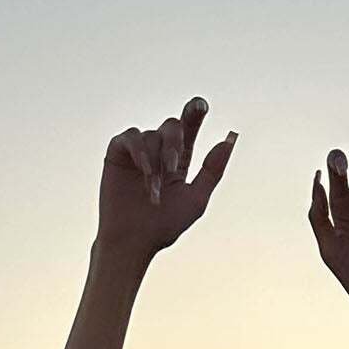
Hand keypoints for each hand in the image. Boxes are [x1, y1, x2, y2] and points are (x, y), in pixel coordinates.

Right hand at [96, 97, 236, 263]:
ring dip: (156, 162)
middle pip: (173, 126)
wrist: (133, 242)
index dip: (195, 113)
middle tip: (174, 166)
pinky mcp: (117, 153)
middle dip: (176, 143)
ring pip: (153, 135)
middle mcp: (158, 152)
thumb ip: (213, 169)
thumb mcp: (196, 198)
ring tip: (152, 192)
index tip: (201, 106)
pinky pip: (131, 137)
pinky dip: (140, 151)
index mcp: (178, 160)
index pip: (189, 129)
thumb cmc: (164, 226)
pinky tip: (145, 171)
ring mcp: (138, 152)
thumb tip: (231, 138)